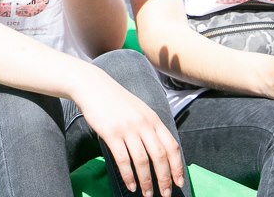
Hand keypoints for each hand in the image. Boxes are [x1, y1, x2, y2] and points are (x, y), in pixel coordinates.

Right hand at [75, 72, 184, 196]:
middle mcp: (143, 124)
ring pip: (142, 161)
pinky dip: (129, 176)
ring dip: (146, 181)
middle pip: (159, 156)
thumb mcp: (140, 110)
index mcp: (153, 119)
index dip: (177, 166)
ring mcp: (127, 129)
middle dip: (164, 179)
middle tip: (165, 194)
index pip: (172, 146)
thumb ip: (151, 127)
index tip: (179, 182)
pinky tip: (130, 185)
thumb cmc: (117, 101)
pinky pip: (123, 159)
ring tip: (148, 194)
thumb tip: (162, 152)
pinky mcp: (111, 134)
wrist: (94, 87)